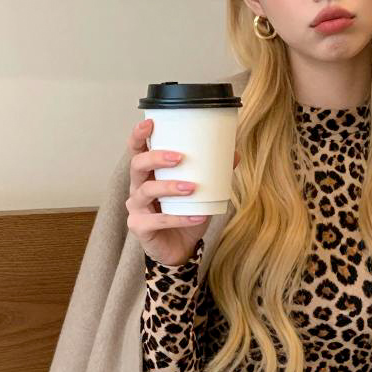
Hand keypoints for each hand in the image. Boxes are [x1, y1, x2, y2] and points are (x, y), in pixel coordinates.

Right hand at [126, 116, 239, 266]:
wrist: (180, 248)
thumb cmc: (185, 214)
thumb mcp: (200, 192)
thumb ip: (213, 173)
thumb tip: (234, 154)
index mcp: (148, 174)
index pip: (137, 150)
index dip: (139, 135)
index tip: (150, 123)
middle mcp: (137, 188)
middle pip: (137, 165)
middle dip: (156, 158)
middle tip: (179, 157)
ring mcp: (136, 208)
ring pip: (147, 191)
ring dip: (170, 187)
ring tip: (192, 187)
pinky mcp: (139, 228)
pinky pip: (158, 221)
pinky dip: (179, 218)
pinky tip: (197, 217)